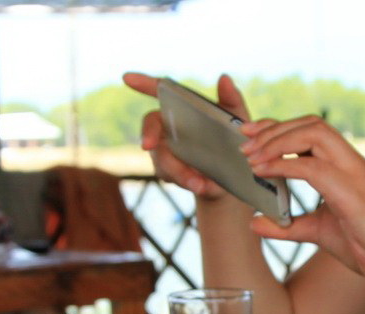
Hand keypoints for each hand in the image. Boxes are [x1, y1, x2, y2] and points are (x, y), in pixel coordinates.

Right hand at [123, 72, 249, 198]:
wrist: (233, 179)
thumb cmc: (233, 143)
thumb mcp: (238, 121)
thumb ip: (231, 100)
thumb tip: (223, 78)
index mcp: (181, 109)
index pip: (160, 93)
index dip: (143, 84)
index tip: (126, 77)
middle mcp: (168, 128)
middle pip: (150, 126)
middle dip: (148, 134)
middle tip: (148, 145)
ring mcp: (164, 150)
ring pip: (161, 157)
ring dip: (178, 170)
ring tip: (200, 183)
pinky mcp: (166, 171)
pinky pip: (170, 175)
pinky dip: (186, 180)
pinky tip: (202, 186)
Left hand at [241, 115, 364, 293]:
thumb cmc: (363, 244)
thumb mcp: (316, 231)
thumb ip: (287, 226)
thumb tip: (255, 223)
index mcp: (344, 166)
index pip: (312, 130)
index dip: (279, 127)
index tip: (251, 135)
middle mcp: (351, 163)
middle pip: (312, 125)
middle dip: (274, 129)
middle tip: (244, 144)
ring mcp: (354, 175)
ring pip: (315, 136)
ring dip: (276, 142)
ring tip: (250, 158)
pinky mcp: (352, 194)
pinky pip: (314, 169)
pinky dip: (283, 166)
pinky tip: (263, 172)